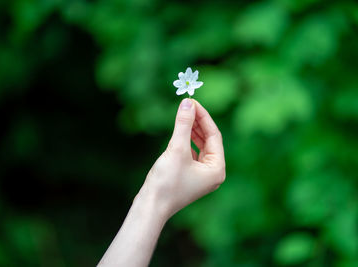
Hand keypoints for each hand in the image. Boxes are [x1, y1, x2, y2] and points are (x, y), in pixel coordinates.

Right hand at [137, 98, 225, 219]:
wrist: (150, 207)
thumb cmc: (166, 182)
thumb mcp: (176, 149)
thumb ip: (183, 125)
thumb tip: (187, 103)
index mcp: (216, 169)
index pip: (214, 136)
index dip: (204, 117)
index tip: (192, 101)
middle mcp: (212, 173)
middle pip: (208, 140)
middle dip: (198, 122)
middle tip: (187, 105)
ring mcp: (200, 176)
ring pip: (199, 146)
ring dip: (192, 131)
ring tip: (184, 115)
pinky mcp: (188, 176)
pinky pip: (191, 153)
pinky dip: (186, 141)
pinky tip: (180, 132)